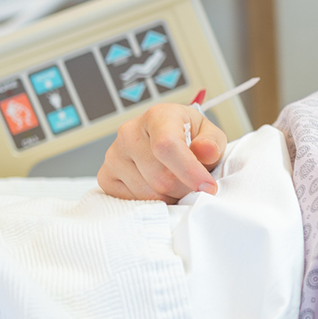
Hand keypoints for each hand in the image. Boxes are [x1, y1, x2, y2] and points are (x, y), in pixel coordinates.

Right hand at [97, 102, 226, 201]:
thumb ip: (212, 142)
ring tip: (176, 183)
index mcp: (157, 116)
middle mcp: (129, 132)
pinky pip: (131, 201)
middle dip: (184, 189)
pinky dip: (151, 202)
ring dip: (169, 197)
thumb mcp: (209, 135)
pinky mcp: (105, 176)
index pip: (167, 145)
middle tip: (194, 185)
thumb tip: (206, 150)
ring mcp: (113, 155)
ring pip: (147, 194)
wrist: (168, 141)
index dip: (189, 170)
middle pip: (160, 177)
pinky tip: (158, 188)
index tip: (208, 187)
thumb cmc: (190, 137)